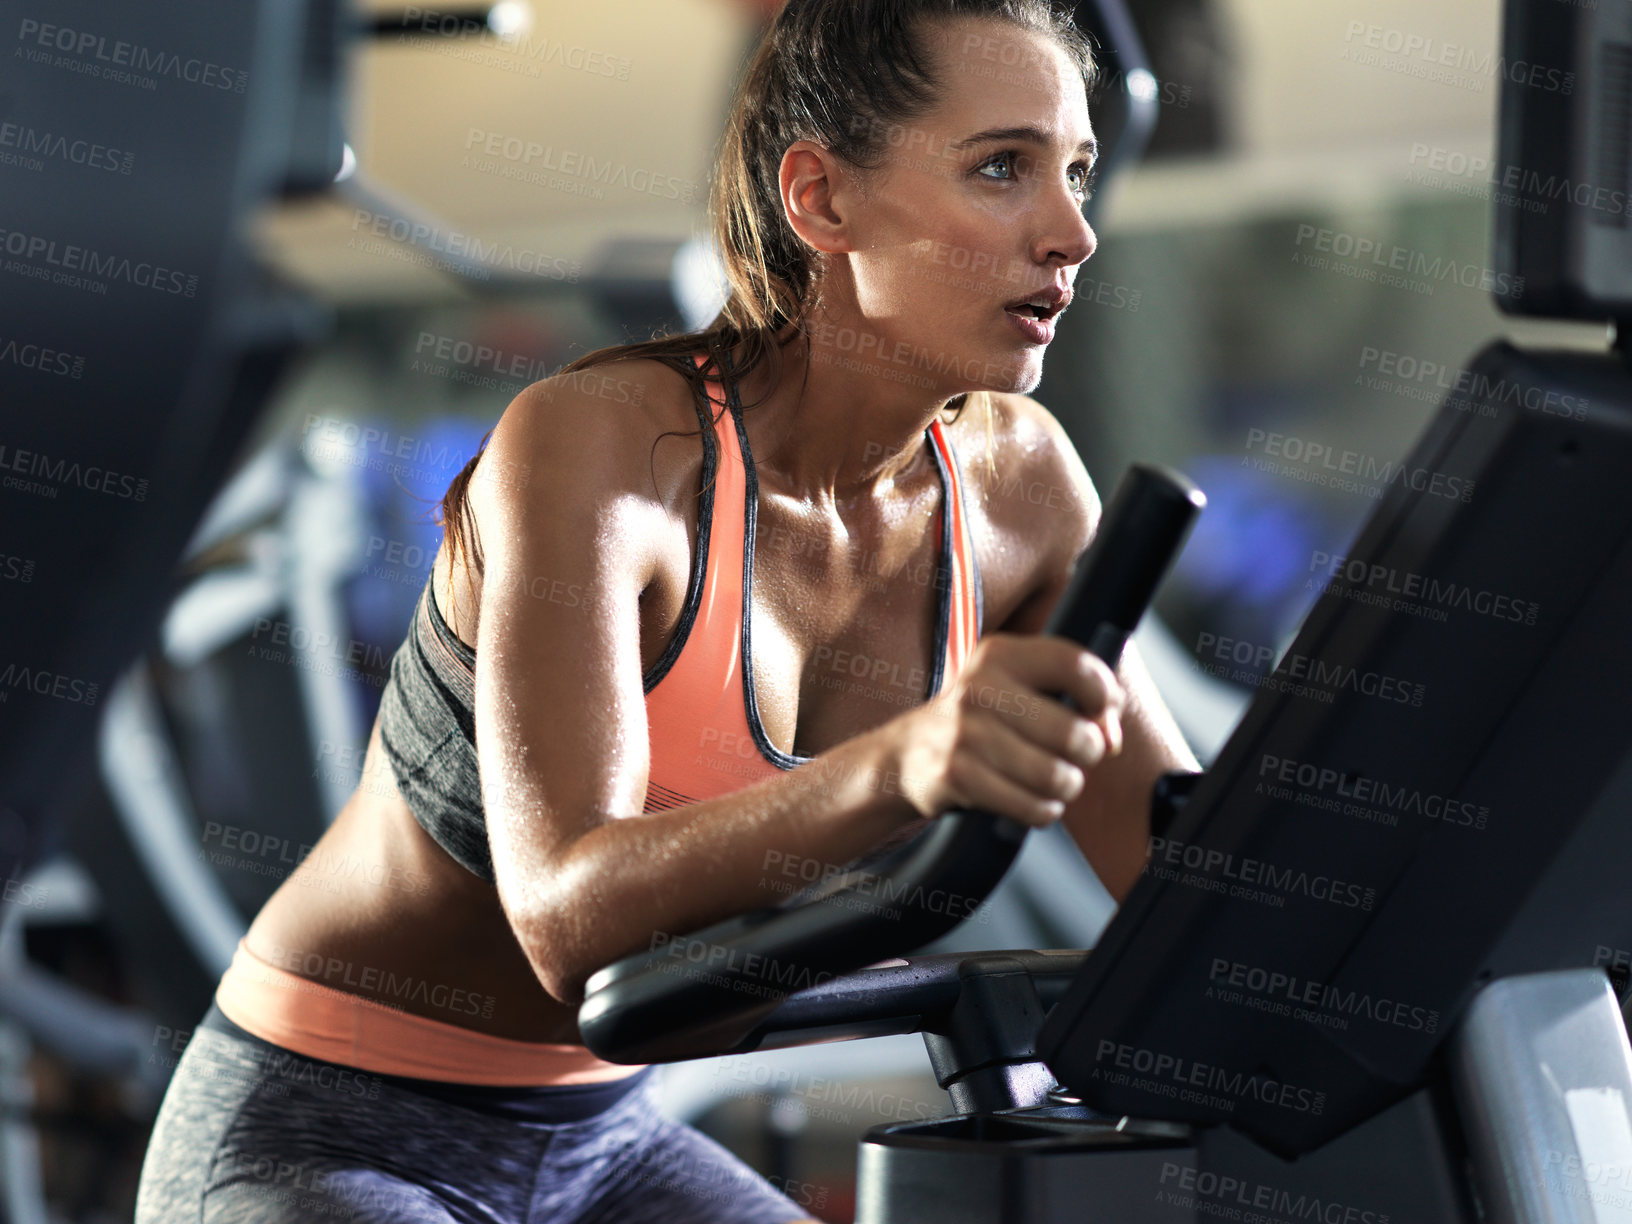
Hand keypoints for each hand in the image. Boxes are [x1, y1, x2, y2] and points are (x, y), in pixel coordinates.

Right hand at [873, 633, 1124, 826]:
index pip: (1076, 666)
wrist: (908, 753)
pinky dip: (1042, 811)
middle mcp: (980, 688)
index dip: (1104, 696)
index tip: (1100, 714)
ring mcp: (965, 733)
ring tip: (1053, 781)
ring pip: (1056, 776)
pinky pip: (1031, 806)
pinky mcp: (957, 775)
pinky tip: (1031, 800)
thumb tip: (1111, 737)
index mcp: (1000, 655)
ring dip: (1065, 787)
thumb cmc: (981, 719)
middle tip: (1073, 757)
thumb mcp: (1016, 688)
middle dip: (1088, 755)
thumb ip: (1073, 698)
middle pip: (1074, 733)